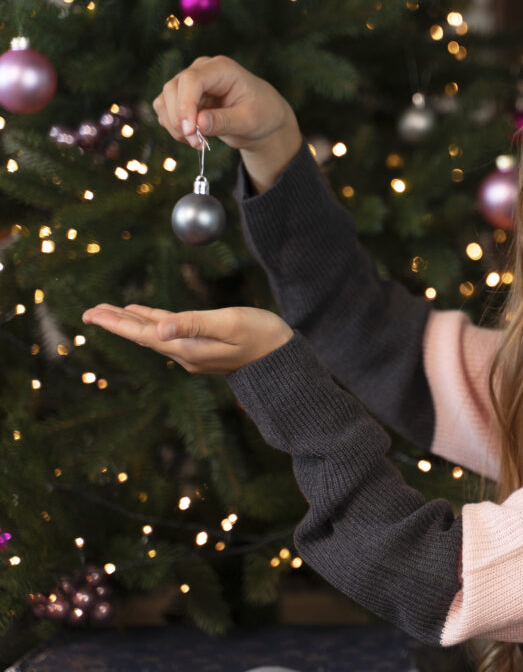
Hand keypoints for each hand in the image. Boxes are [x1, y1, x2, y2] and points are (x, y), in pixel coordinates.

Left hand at [81, 303, 293, 374]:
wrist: (284, 360)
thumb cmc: (262, 336)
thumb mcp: (230, 324)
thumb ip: (194, 324)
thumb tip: (158, 329)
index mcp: (188, 348)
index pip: (143, 334)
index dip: (116, 323)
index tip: (90, 314)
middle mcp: (186, 354)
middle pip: (143, 336)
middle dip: (116, 322)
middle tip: (88, 312)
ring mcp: (194, 352)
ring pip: (154, 334)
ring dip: (131, 322)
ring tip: (108, 311)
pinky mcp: (204, 347)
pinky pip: (170, 333)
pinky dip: (154, 322)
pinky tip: (145, 315)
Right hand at [153, 55, 302, 191]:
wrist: (263, 118)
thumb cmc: (262, 114)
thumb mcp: (249, 121)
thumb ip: (224, 122)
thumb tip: (198, 124)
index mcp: (222, 69)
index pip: (191, 80)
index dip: (185, 105)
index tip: (190, 131)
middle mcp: (201, 70)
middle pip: (173, 89)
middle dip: (180, 120)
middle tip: (197, 144)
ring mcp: (189, 82)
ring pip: (165, 100)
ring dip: (175, 126)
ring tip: (199, 143)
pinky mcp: (182, 96)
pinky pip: (165, 110)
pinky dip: (174, 127)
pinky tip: (193, 137)